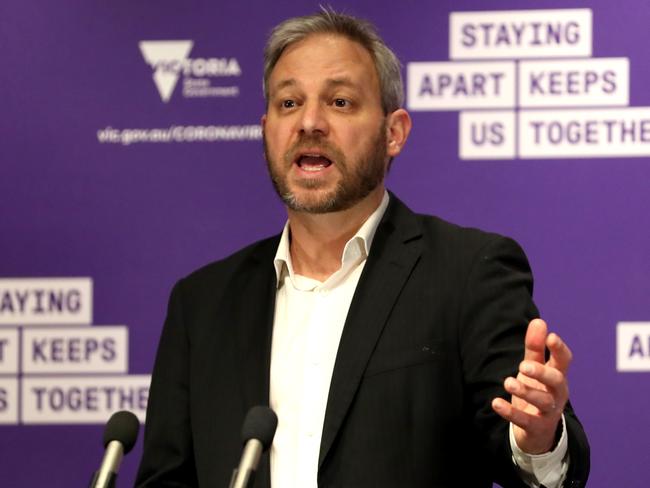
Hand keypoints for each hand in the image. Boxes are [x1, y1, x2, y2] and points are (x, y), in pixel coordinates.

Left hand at [491, 318, 571, 453]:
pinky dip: (510, 412)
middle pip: (556, 381)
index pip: (564, 361)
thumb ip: (535, 346)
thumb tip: (538, 320)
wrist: (538, 431)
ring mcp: (548, 412)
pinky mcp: (536, 427)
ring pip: (542, 401)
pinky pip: (524, 421)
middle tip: (524, 365)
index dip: (559, 349)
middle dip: (541, 373)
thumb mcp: (534, 368)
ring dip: (525, 391)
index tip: (551, 337)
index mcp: (557, 376)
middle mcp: (556, 393)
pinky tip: (496, 403)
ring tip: (508, 382)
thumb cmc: (537, 391)